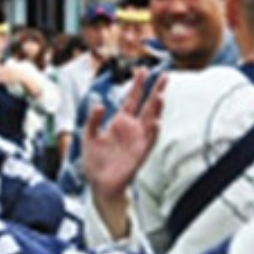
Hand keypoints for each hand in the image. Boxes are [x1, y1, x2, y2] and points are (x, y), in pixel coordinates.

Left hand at [81, 70, 164, 201]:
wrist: (99, 184)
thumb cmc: (95, 160)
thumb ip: (92, 120)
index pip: (131, 99)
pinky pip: (148, 141)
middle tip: (165, 75)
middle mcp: (132, 128)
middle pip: (147, 105)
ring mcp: (137, 140)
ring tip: (160, 95)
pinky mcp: (139, 154)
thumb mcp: (88, 136)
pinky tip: (156, 122)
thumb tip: (99, 104)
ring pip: (150, 121)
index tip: (142, 69)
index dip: (137, 85)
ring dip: (156, 109)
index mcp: (120, 122)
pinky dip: (152, 132)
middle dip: (156, 91)